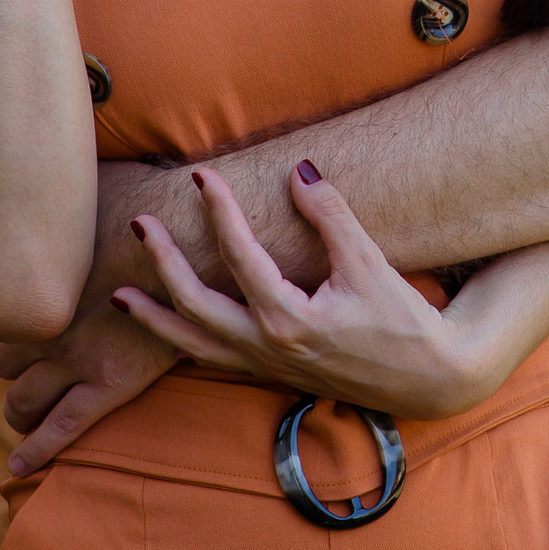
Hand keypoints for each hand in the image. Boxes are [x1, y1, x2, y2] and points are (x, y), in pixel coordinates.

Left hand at [0, 162, 178, 475]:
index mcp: (36, 275)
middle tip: (27, 354)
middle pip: (2, 355)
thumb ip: (65, 177)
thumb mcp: (92, 176)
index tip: (17, 308)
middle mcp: (44, 321)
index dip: (7, 308)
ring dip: (21, 400)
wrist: (195, 234)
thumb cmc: (150, 194)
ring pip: (22, 397)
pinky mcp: (109, 384)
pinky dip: (39, 449)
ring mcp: (75, 356)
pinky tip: (25, 466)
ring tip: (24, 406)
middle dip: (12, 355)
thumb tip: (46, 145)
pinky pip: (62, 429)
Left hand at [116, 164, 498, 421]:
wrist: (429, 379)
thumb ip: (332, 215)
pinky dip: (183, 342)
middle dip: (162, 263)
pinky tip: (168, 328)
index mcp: (290, 320)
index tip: (202, 176)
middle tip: (139, 224)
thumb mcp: (371, 263)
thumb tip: (298, 170)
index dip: (219, 212)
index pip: (239, 257)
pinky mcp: (273, 374)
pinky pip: (213, 360)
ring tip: (119, 297)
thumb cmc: (404, 320)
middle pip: (196, 305)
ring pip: (195, 344)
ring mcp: (267, 366)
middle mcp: (268, 348)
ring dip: (155, 318)